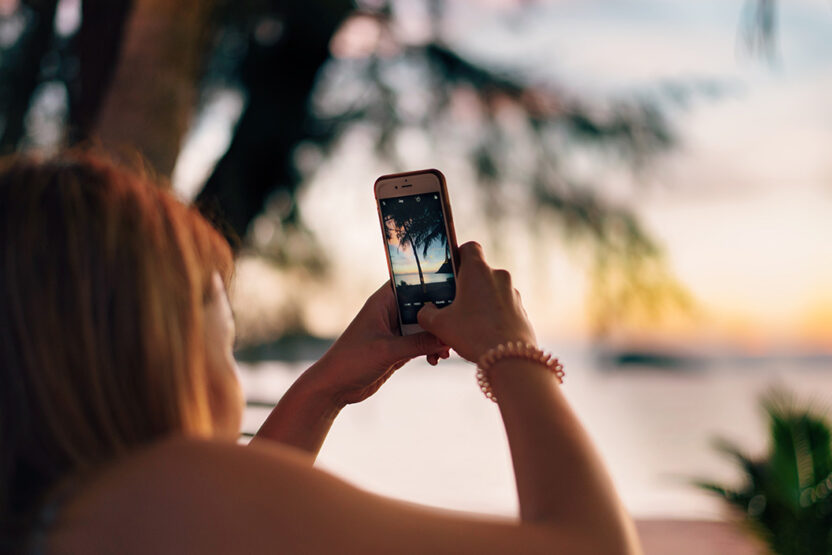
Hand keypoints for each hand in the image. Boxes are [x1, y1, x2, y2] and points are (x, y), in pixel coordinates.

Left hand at [308, 282, 449, 405]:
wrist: (335, 387)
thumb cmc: (352, 360)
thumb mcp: (388, 351)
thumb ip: (418, 343)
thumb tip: (447, 337)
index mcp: (383, 302)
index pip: (412, 281)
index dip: (433, 280)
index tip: (456, 286)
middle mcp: (391, 312)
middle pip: (423, 305)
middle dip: (440, 315)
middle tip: (457, 325)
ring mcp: (396, 331)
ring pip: (425, 326)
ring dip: (438, 336)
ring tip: (447, 350)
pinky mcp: (399, 348)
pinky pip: (422, 343)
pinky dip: (431, 349)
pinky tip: (436, 359)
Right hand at [417, 242, 535, 362]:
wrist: (510, 359)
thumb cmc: (473, 335)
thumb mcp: (439, 325)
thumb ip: (426, 314)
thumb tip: (425, 311)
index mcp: (478, 271)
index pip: (469, 247)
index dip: (457, 254)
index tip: (448, 270)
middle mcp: (498, 277)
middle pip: (478, 274)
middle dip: (464, 287)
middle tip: (451, 305)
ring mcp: (512, 294)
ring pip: (490, 293)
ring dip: (478, 304)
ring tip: (465, 326)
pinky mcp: (521, 311)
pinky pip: (502, 309)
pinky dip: (491, 317)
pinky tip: (481, 335)